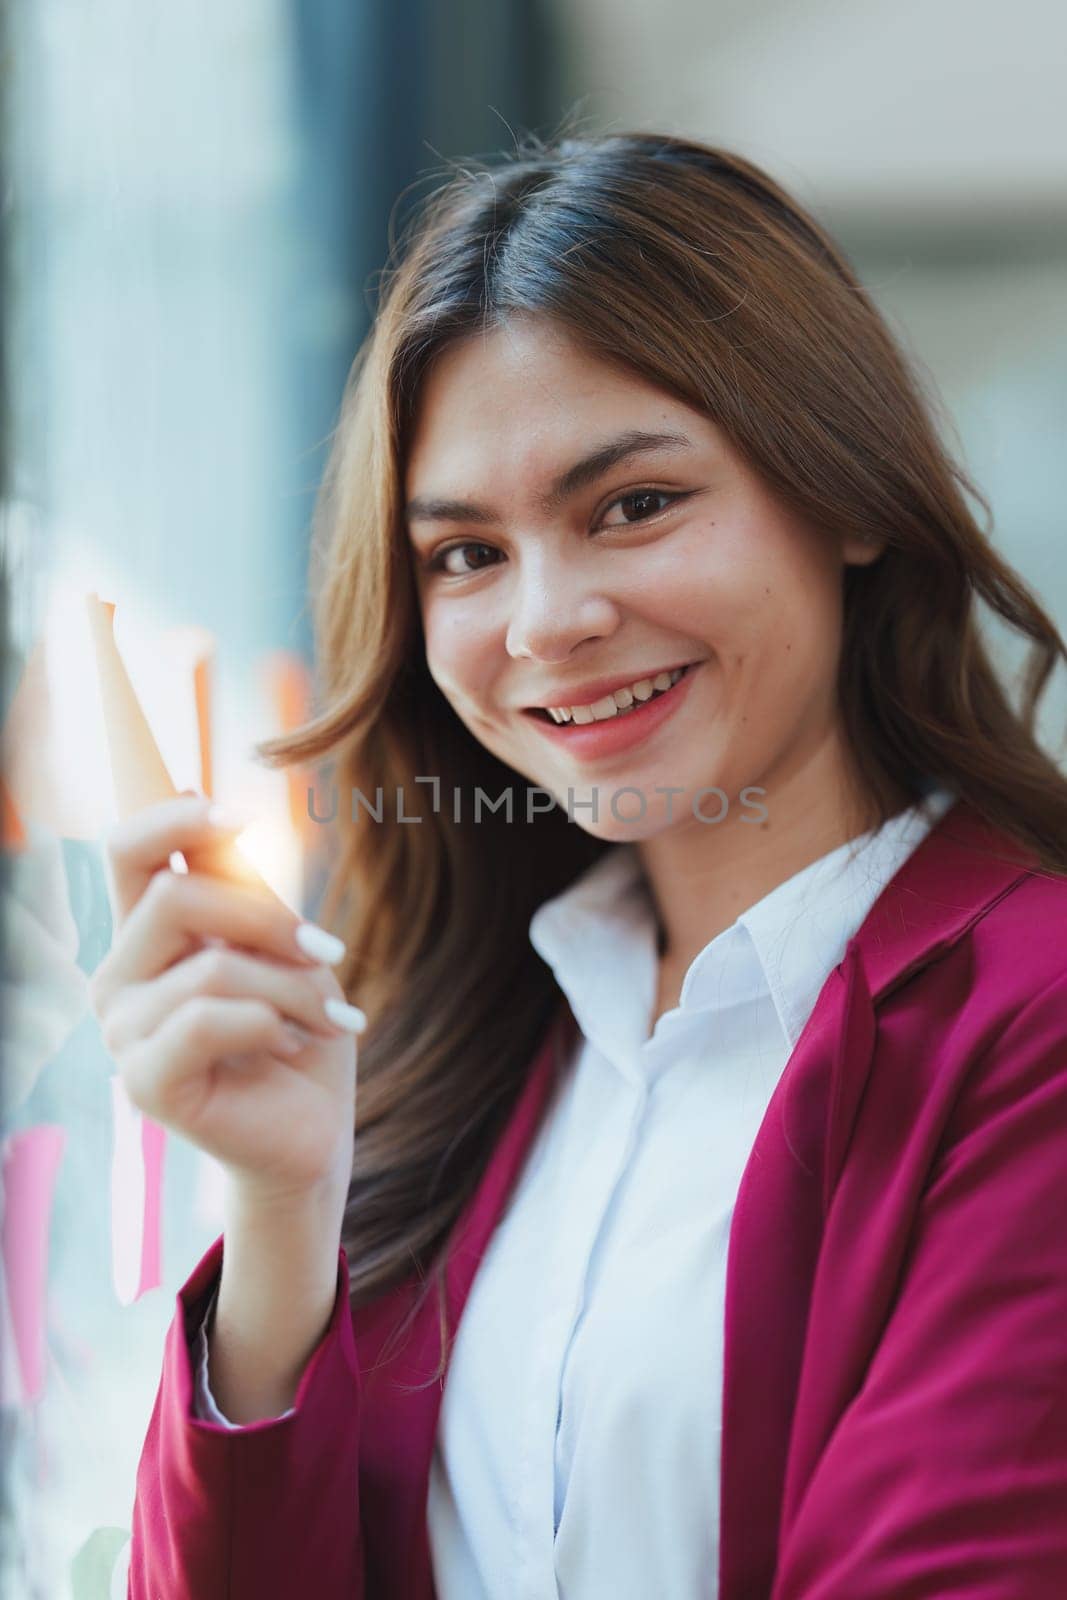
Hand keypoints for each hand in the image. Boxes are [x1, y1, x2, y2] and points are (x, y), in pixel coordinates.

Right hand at [89, 795, 364, 1206]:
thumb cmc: (299, 1028)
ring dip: (294, 988)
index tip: (245, 817)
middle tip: (330, 951)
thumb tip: (196, 794)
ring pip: (211, 966)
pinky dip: (272, 1025)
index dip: (176, 818)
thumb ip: (237, 884)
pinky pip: (207, 1021)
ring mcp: (123, 1032)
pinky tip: (295, 1045)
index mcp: (146, 934)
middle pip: (174, 897)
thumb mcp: (278, 941)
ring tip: (329, 1018)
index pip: (128, 849)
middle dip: (270, 919)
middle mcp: (119, 976)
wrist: (315, 1126)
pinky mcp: (144, 1082)